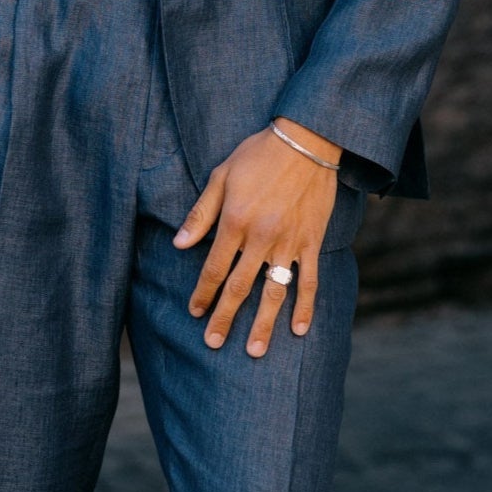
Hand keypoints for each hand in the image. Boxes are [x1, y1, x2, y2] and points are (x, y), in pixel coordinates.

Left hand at [174, 120, 342, 357]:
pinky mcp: (312, 241)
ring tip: (253, 351)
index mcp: (235, 223)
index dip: (202, 293)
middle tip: (212, 343)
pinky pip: (309, 280)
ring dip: (263, 324)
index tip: (195, 312)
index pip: (214, 269)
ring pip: (274, 292)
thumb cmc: (258, 155)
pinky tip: (298, 330)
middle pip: (239, 288)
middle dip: (224, 318)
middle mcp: (261, 238)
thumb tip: (179, 244)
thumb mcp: (220, 177)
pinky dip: (305, 306)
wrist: (307, 140)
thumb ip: (200, 214)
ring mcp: (289, 243)